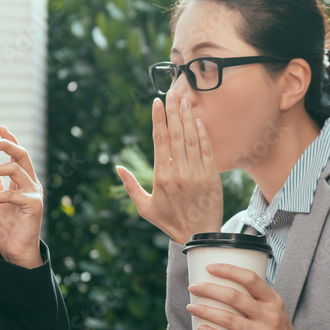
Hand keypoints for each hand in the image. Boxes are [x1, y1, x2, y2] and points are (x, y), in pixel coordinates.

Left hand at [0, 126, 43, 267]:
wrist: (15, 251)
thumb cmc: (7, 228)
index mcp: (24, 181)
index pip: (18, 155)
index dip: (10, 141)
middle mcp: (32, 184)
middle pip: (22, 155)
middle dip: (6, 145)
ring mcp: (34, 194)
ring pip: (15, 170)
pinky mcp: (33, 205)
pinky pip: (10, 194)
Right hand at [117, 95, 222, 244]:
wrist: (198, 235)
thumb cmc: (168, 221)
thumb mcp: (144, 207)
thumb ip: (130, 186)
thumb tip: (117, 167)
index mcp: (161, 177)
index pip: (159, 141)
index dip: (159, 119)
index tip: (157, 103)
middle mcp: (179, 173)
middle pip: (176, 135)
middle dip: (174, 112)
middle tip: (173, 94)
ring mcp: (197, 174)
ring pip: (192, 140)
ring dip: (188, 119)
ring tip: (186, 101)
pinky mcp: (212, 177)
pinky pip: (207, 151)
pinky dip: (203, 135)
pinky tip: (199, 121)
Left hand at [186, 263, 293, 329]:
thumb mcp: (275, 311)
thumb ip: (256, 298)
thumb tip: (223, 282)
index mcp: (274, 301)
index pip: (251, 279)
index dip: (229, 271)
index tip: (210, 267)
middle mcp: (270, 316)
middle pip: (234, 297)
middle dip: (209, 290)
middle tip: (193, 287)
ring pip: (229, 319)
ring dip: (206, 311)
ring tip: (191, 307)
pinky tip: (201, 328)